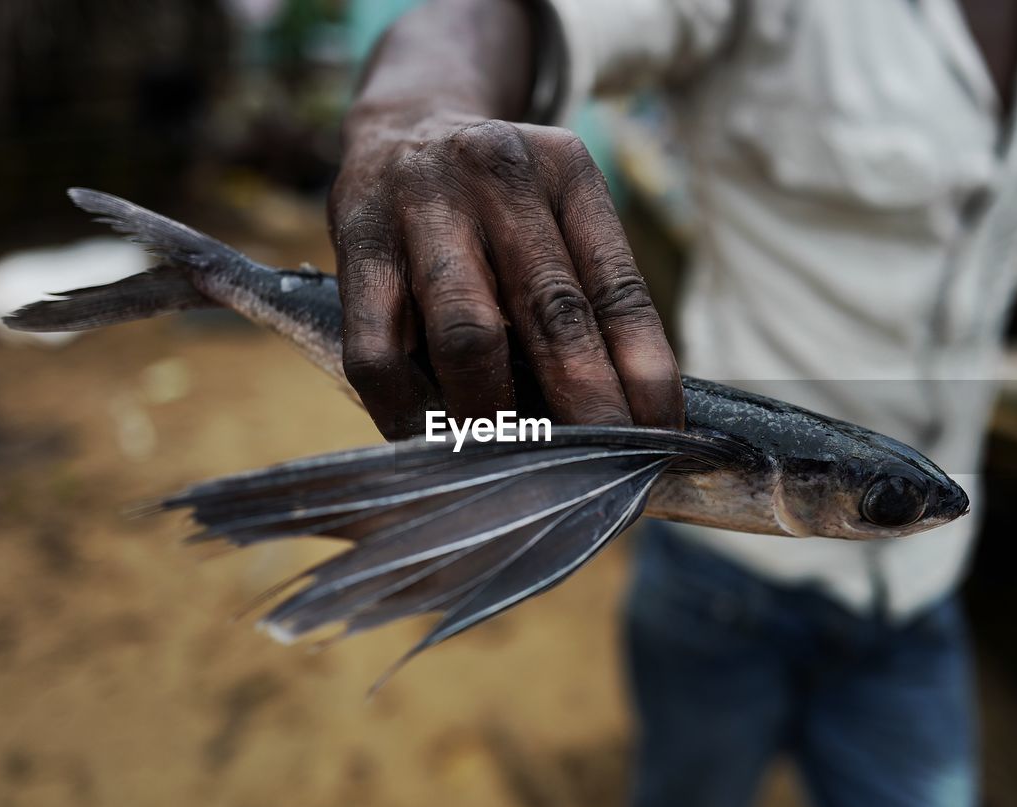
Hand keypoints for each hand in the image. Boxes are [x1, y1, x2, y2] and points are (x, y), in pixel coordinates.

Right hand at [328, 108, 683, 439]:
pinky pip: (378, 355)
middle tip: (603, 470)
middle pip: (551, 312)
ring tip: (519, 464)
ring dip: (497, 416)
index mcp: (566, 174)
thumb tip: (627, 413)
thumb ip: (590, 293)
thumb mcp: (559, 213)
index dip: (644, 372)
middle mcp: (497, 179)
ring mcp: (421, 207)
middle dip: (585, 405)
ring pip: (466, 334)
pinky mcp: (357, 244)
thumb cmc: (499, 200)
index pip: (616, 288)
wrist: (402, 126)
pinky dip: (408, 413)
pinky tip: (434, 441)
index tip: (659, 436)